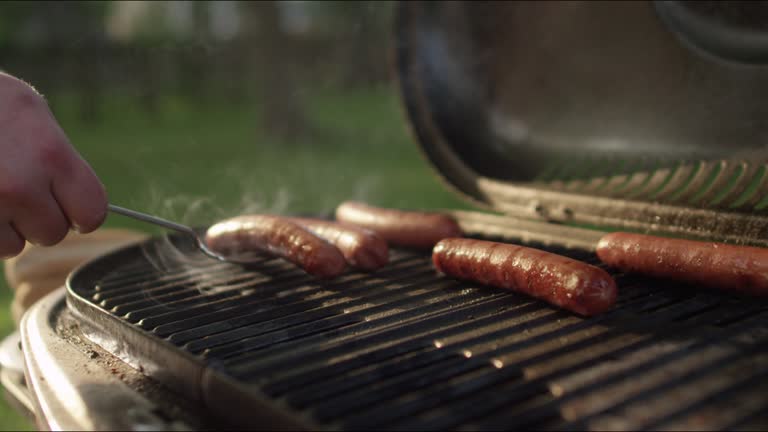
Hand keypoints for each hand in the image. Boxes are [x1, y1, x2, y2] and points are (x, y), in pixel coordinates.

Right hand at [0, 72, 106, 257]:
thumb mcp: (31, 113)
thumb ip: (59, 159)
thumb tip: (79, 200)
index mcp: (51, 155)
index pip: (92, 211)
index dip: (82, 212)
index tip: (70, 205)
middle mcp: (21, 185)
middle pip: (53, 234)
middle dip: (39, 218)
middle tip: (19, 190)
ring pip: (14, 246)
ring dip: (6, 227)